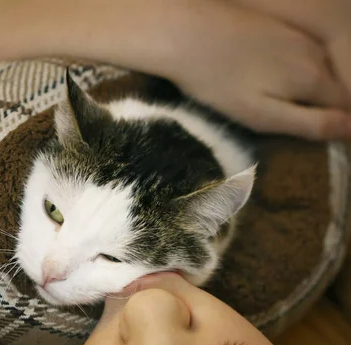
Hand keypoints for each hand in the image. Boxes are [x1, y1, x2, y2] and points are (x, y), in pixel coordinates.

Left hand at [162, 0, 350, 138]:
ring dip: (320, 89)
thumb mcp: (263, 115)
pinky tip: (283, 80)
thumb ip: (310, 123)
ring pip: (322, 67)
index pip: (346, 106)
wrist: (186, 33)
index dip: (344, 126)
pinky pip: (305, 53)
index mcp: (311, 78)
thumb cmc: (219, 84)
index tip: (333, 141)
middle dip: (334, 108)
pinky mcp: (278, 27)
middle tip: (318, 129)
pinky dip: (304, 70)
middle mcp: (312, 52)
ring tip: (302, 110)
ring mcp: (296, 35)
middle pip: (336, 86)